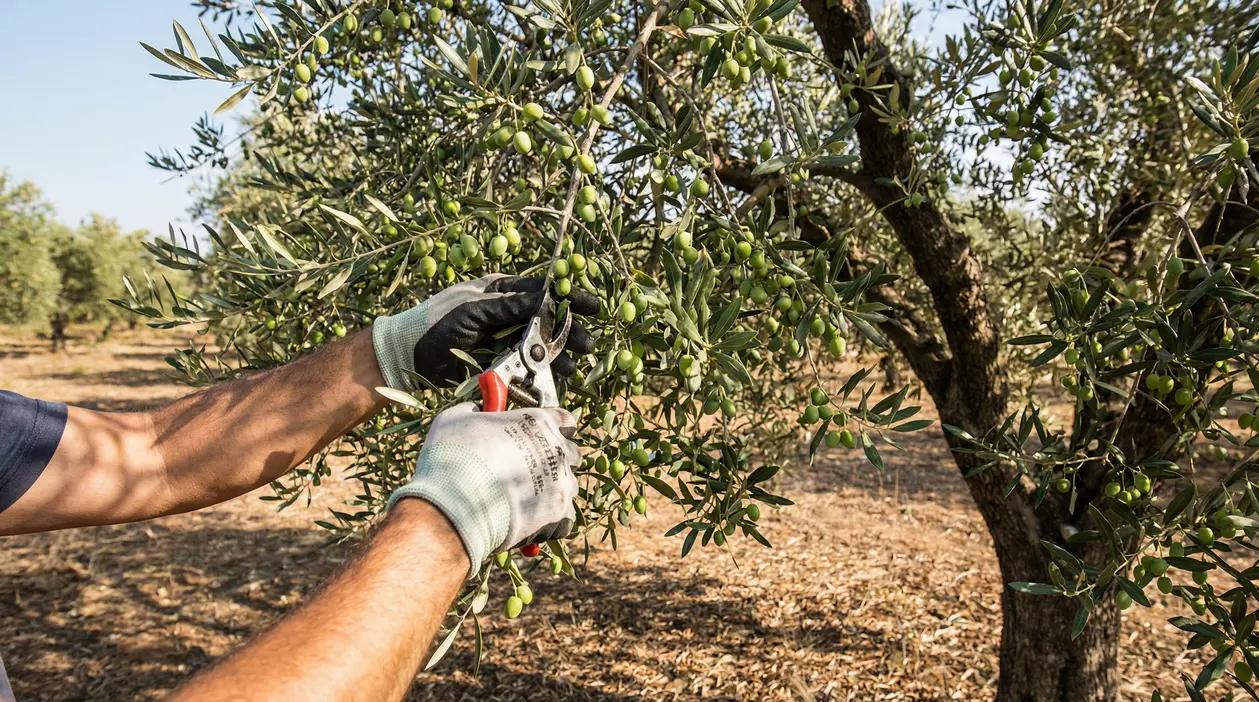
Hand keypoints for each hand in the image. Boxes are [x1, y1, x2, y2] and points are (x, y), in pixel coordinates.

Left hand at [371, 274, 598, 390]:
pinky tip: (560, 376)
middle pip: (546, 318)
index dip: (568, 297)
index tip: (591, 307)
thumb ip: (508, 306)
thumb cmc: (434, 325)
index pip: (541, 290)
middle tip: (588, 343)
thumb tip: (545, 299)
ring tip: (576, 365)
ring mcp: (503, 337)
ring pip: (541, 343)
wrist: (406, 358)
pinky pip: (528, 363)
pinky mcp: (499, 360)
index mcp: (498, 290)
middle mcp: (505, 312)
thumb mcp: (472, 311)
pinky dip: (545, 370)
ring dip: (560, 354)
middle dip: (569, 330)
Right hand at [386, 402, 579, 575]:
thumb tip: (476, 410)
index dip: (554, 427)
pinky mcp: (558, 513)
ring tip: (526, 496)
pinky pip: (563, 514)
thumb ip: (474, 410)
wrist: (455, 505)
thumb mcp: (455, 419)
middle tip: (530, 467)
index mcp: (537, 422)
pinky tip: (529, 516)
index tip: (541, 435)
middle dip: (555, 458)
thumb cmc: (452, 456)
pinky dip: (550, 516)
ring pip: (568, 483)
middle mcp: (556, 450)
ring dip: (553, 488)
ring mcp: (561, 482)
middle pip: (570, 452)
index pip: (565, 419)